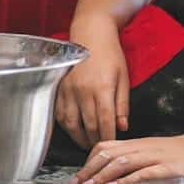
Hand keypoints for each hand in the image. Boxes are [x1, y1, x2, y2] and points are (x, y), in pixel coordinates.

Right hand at [55, 20, 129, 147]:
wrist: (90, 34)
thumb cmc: (110, 55)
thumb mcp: (123, 78)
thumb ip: (122, 104)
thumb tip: (122, 127)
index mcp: (103, 88)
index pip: (106, 122)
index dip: (109, 138)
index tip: (112, 146)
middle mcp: (83, 90)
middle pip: (88, 126)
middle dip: (95, 140)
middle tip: (100, 148)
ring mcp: (68, 89)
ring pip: (71, 123)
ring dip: (79, 137)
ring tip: (86, 143)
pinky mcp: (59, 88)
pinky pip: (60, 113)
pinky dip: (66, 126)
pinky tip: (74, 129)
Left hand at [75, 128, 183, 183]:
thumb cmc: (175, 154)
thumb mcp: (149, 153)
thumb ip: (130, 160)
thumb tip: (107, 174)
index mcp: (135, 145)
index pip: (105, 147)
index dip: (89, 161)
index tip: (78, 176)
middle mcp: (142, 148)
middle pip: (109, 154)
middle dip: (90, 169)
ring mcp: (155, 157)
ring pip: (123, 162)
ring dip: (104, 175)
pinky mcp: (169, 168)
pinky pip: (145, 172)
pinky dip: (128, 179)